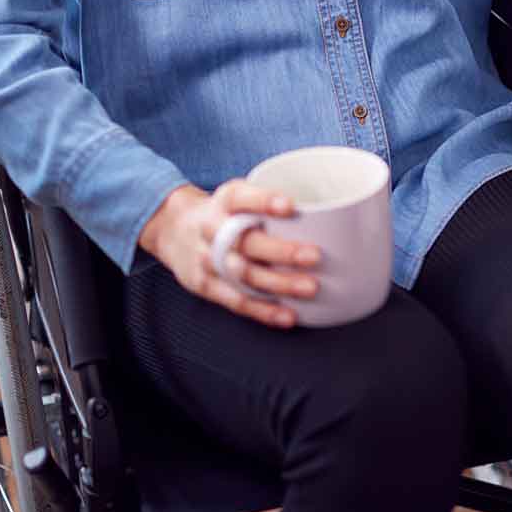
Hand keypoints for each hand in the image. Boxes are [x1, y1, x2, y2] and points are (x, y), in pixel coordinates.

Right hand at [138, 181, 321, 327]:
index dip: (264, 201)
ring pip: (243, 274)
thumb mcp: (240, 196)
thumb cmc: (224, 213)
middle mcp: (212, 229)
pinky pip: (237, 301)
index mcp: (225, 201)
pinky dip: (264, 311)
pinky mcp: (206, 286)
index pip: (241, 197)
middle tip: (315, 255)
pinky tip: (289, 315)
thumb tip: (338, 213)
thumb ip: (273, 203)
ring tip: (310, 287)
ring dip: (279, 283)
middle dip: (282, 251)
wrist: (173, 230)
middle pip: (247, 242)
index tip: (290, 206)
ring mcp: (207, 260)